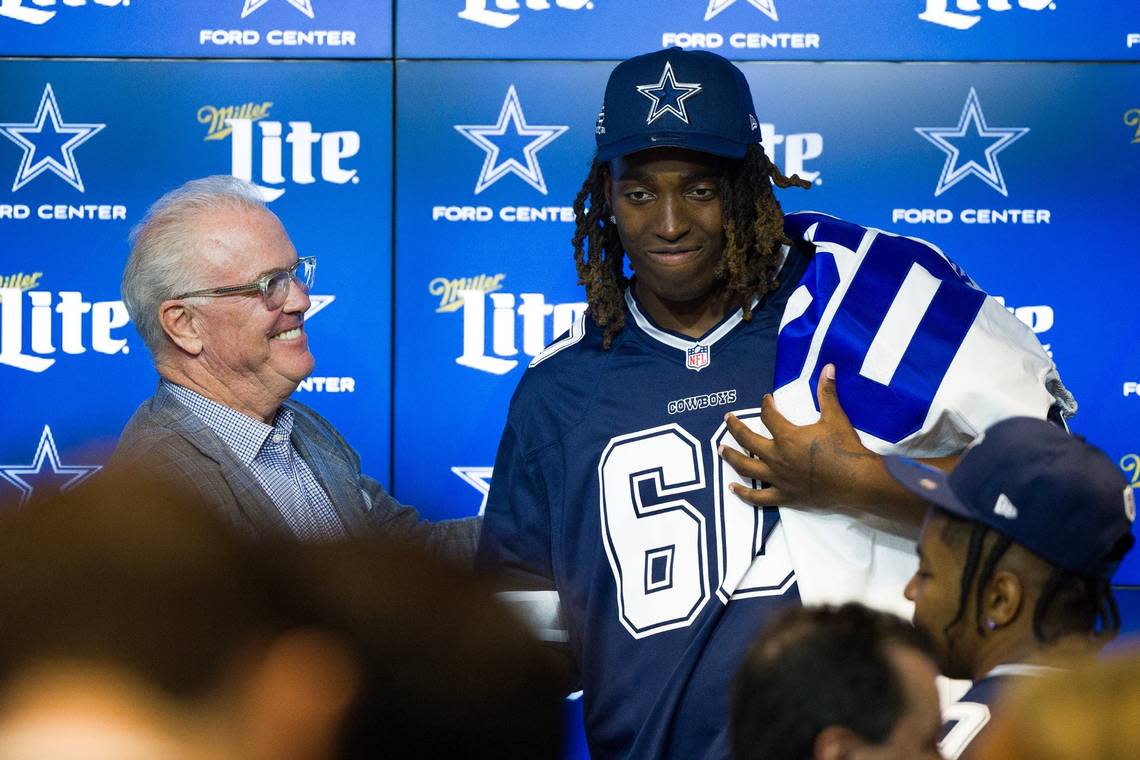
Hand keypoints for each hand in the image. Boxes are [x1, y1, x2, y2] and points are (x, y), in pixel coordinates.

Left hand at [719, 364, 876, 509]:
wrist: (857, 482)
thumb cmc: (846, 449)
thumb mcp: (835, 418)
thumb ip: (827, 393)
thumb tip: (828, 367)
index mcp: (787, 437)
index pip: (768, 416)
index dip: (765, 405)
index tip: (766, 400)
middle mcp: (777, 458)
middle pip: (747, 441)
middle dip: (735, 428)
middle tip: (727, 420)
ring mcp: (778, 479)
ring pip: (746, 468)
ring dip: (731, 457)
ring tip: (720, 450)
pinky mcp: (784, 496)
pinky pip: (758, 497)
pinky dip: (743, 493)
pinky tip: (732, 488)